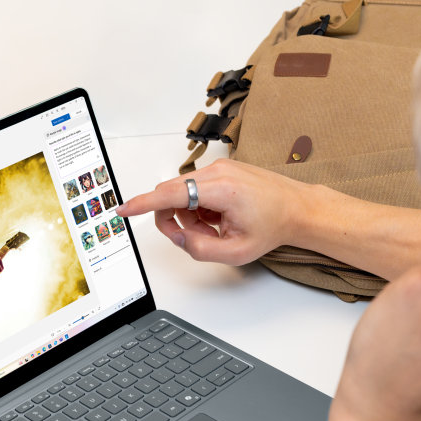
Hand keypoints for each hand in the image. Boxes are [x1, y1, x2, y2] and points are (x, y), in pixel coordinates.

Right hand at [116, 159, 310, 264]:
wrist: (297, 208)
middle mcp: (218, 172)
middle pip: (171, 195)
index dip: (142, 204)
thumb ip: (201, 250)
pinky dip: (200, 207)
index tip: (123, 210)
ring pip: (183, 194)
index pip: (170, 195)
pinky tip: (220, 217)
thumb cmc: (273, 226)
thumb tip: (179, 238)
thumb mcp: (237, 252)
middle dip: (176, 221)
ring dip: (190, 216)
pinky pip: (195, 189)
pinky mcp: (222, 169)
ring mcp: (220, 168)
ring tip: (217, 228)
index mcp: (222, 190)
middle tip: (200, 238)